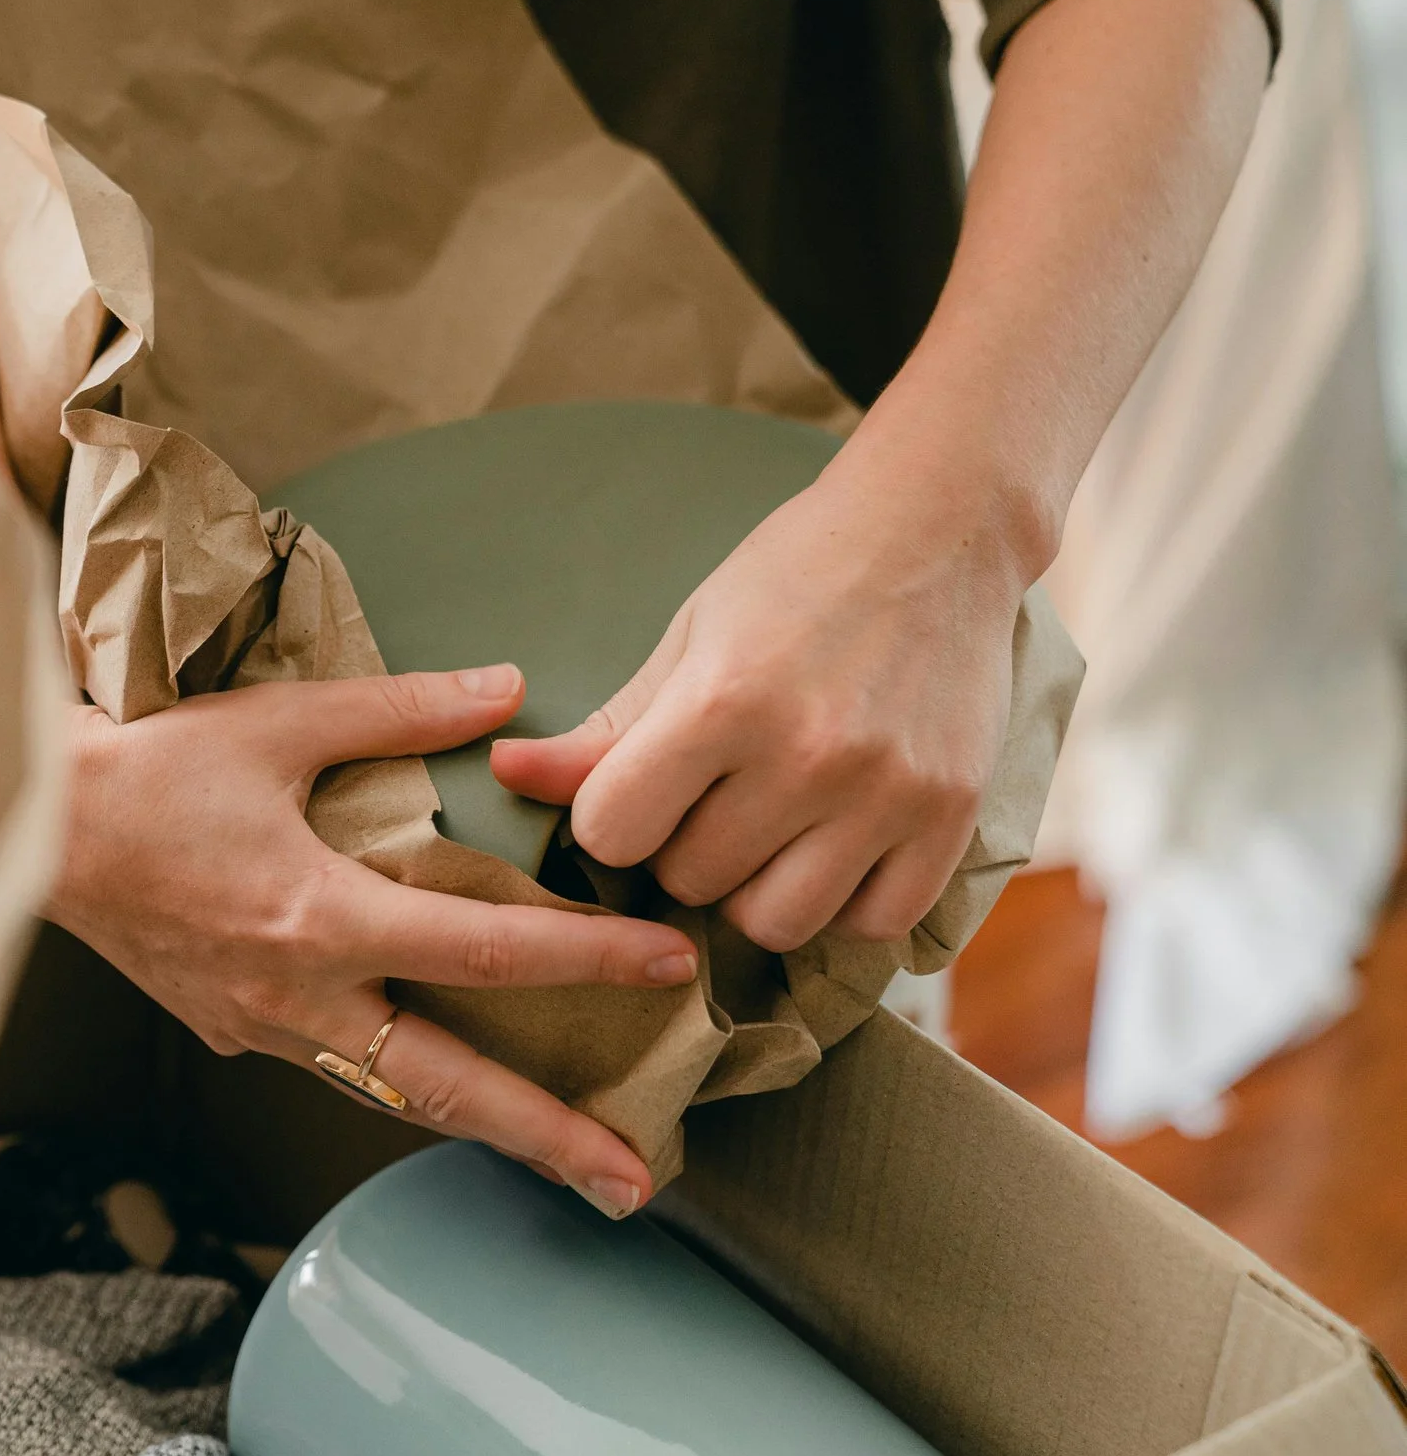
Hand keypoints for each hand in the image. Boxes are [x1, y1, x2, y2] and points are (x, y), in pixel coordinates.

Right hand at [46, 664, 699, 1214]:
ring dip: (483, 1129)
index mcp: (320, 919)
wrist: (25, 829)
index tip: (669, 967)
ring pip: (393, 1094)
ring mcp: (260, 1029)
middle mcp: (297, 999)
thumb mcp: (277, 723)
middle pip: (450, 1088)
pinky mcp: (228, 1031)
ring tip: (564, 1160)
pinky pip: (336, 1068)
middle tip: (634, 1184)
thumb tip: (507, 691)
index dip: (589, 961)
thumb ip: (402, 711)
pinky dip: (402, 1083)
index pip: (487, 954)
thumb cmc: (146, 768)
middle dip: (548, 1141)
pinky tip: (442, 1079)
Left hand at [491, 454, 1024, 953]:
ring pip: (776, 924)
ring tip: (768, 828)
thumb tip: (504, 775)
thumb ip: (603, 728)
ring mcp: (888, 793)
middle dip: (682, 848)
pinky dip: (842, 903)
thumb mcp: (687, 639)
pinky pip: (874, 924)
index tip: (635, 789)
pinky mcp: (952, 816)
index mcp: (724, 700)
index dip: (608, 820)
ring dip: (755, 889)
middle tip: (712, 794)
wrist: (937, 530)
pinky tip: (833, 848)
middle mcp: (809, 755)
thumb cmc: (794, 578)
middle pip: (691, 881)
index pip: (612, 832)